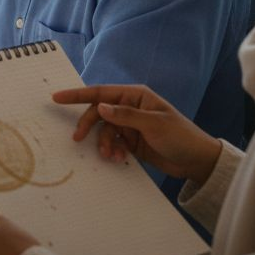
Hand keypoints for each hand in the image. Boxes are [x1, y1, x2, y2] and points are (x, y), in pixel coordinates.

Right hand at [52, 84, 221, 185]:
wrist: (197, 161)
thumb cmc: (180, 136)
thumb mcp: (153, 125)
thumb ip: (125, 115)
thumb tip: (100, 106)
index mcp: (135, 96)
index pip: (101, 92)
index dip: (77, 95)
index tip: (57, 97)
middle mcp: (129, 107)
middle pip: (98, 113)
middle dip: (89, 126)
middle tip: (78, 139)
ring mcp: (130, 125)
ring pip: (104, 131)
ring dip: (104, 143)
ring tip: (112, 156)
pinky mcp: (131, 141)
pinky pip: (112, 143)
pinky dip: (112, 150)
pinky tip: (119, 158)